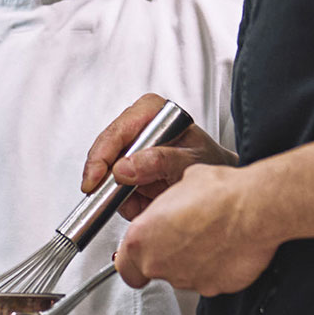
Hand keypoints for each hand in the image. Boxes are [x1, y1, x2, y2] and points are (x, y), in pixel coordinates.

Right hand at [82, 93, 237, 220]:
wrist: (218, 181)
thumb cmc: (211, 162)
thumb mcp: (192, 161)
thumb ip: (161, 161)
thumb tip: (123, 168)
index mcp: (151, 112)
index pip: (116, 132)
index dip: (101, 157)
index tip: (95, 180)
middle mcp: (136, 126)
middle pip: (105, 151)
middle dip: (107, 180)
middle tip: (109, 199)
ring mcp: (130, 148)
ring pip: (106, 172)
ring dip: (120, 194)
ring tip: (145, 203)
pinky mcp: (127, 167)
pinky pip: (113, 186)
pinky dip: (125, 201)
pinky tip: (144, 202)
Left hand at [115, 162, 277, 294]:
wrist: (253, 208)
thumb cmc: (218, 194)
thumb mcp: (176, 187)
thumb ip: (161, 209)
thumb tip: (168, 207)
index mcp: (141, 239)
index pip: (124, 265)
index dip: (134, 259)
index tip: (142, 252)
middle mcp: (159, 263)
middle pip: (153, 270)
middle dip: (164, 257)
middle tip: (181, 237)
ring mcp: (186, 278)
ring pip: (180, 276)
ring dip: (188, 262)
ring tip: (206, 238)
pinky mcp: (214, 286)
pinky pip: (208, 280)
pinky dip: (213, 269)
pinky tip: (222, 248)